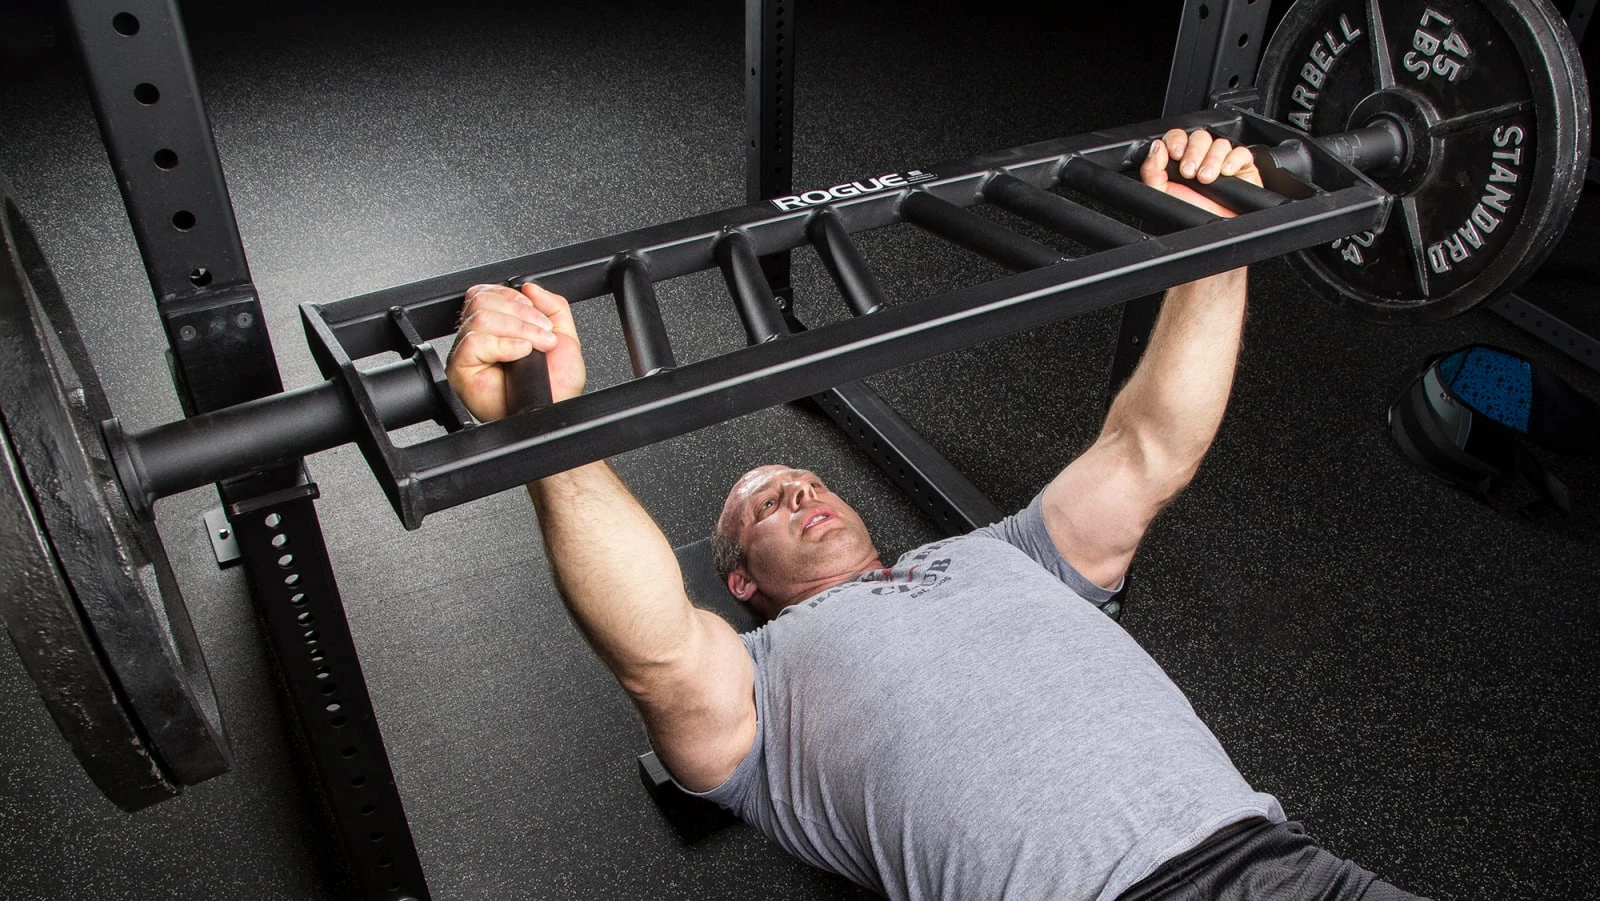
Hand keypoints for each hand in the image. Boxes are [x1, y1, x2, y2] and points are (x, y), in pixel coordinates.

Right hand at [447, 282, 586, 420]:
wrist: (555, 409)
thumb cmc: (557, 384)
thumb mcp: (564, 334)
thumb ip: (552, 305)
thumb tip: (529, 287)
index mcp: (497, 326)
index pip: (487, 293)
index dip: (513, 297)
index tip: (538, 315)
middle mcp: (478, 337)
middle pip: (482, 301)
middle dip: (521, 313)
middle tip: (542, 334)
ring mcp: (468, 353)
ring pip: (481, 318)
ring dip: (518, 329)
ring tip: (536, 347)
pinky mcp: (461, 369)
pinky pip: (475, 341)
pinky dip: (504, 344)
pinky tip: (520, 354)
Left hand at [1140, 128, 1261, 218]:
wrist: (1212, 235)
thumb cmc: (1188, 217)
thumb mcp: (1162, 196)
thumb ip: (1152, 171)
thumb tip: (1156, 147)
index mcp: (1180, 160)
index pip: (1178, 137)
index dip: (1177, 141)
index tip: (1175, 154)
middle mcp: (1201, 158)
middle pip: (1200, 137)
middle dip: (1194, 152)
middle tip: (1190, 172)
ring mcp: (1222, 161)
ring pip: (1220, 143)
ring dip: (1212, 159)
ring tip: (1206, 179)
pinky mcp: (1243, 167)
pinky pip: (1241, 153)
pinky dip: (1233, 160)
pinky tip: (1225, 174)